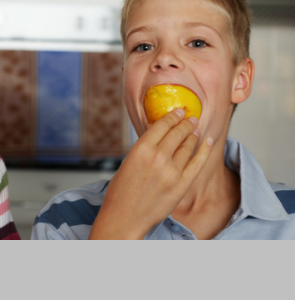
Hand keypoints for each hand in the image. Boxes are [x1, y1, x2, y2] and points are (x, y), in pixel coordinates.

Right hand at [89, 108, 213, 239]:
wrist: (124, 218)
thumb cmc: (120, 192)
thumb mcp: (127, 162)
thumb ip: (144, 149)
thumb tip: (158, 136)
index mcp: (141, 149)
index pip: (162, 125)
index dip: (173, 116)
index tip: (179, 111)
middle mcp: (158, 157)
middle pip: (177, 133)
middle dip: (186, 122)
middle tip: (191, 117)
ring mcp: (172, 172)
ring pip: (188, 146)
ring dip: (193, 135)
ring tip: (196, 129)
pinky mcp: (181, 185)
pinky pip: (197, 163)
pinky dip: (204, 150)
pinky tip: (208, 141)